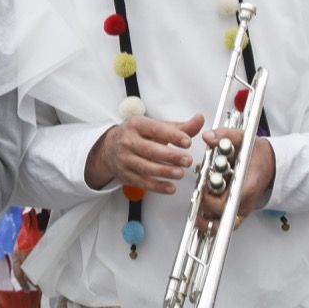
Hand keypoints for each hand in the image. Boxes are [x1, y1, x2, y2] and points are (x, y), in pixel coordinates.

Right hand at [85, 114, 202, 194]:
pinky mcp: (125, 174)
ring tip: (180, 173)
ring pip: (145, 167)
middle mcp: (128, 141)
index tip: (187, 141)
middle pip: (150, 150)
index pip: (155, 129)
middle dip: (170, 156)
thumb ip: (180, 127)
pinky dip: (157, 186)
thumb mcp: (155, 127)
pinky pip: (142, 182)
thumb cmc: (137, 135)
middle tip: (187, 160)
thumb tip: (200, 119)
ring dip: (164, 172)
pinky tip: (170, 187)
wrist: (109, 148)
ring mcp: (125, 159)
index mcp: (136, 125)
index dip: (172, 135)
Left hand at [195, 126, 275, 231]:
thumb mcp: (243, 139)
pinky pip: (224, 223)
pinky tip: (202, 212)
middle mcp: (244, 202)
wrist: (271, 163)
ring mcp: (241, 209)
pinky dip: (211, 219)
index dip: (208, 200)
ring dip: (206, 217)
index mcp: (247, 187)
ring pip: (220, 224)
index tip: (201, 189)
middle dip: (204, 205)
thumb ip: (225, 136)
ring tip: (196, 208)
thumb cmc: (258, 154)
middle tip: (197, 195)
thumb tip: (208, 137)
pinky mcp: (238, 211)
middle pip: (219, 216)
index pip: (224, 203)